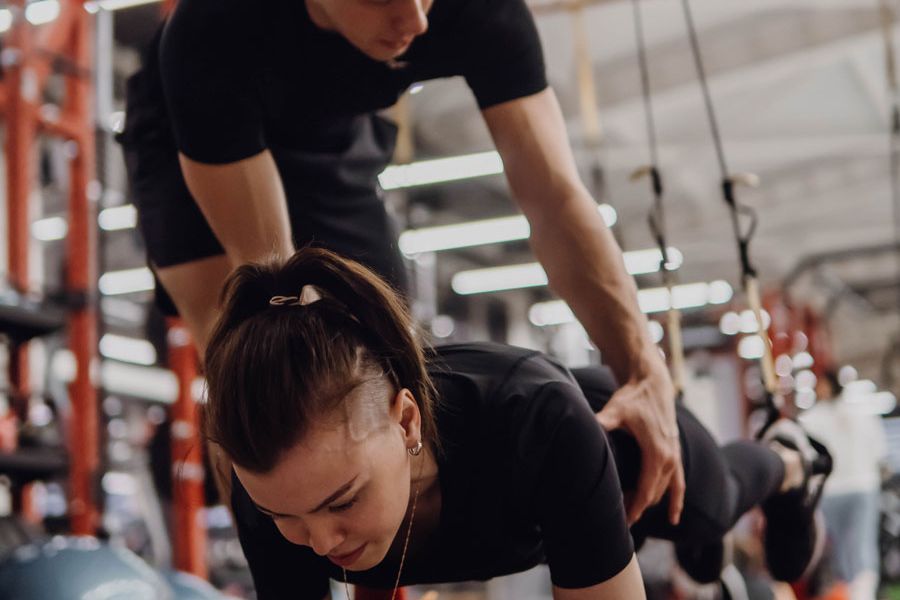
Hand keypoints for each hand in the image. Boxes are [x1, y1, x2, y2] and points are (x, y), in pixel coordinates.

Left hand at [596, 365, 683, 525]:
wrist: (653, 383)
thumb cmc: (633, 397)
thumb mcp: (616, 409)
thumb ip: (604, 422)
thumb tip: (590, 427)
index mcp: (656, 452)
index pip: (645, 490)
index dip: (634, 508)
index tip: (623, 522)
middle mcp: (669, 458)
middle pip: (653, 494)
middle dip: (636, 507)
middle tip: (616, 518)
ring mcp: (675, 456)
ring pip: (663, 490)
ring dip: (648, 503)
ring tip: (629, 513)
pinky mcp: (676, 453)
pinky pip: (679, 483)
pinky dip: (676, 500)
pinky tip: (673, 518)